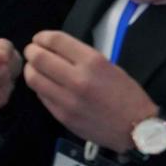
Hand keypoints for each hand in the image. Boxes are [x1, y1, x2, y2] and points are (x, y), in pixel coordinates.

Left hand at [22, 31, 157, 152]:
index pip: (56, 41)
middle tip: (32, 51)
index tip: (39, 39)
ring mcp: (67, 99)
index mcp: (93, 62)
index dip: (42, 37)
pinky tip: (44, 85)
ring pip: (33, 78)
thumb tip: (55, 50)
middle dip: (31, 51)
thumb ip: (81, 57)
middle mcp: (77, 79)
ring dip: (30, 69)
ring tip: (34, 68)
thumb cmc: (126, 94)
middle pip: (39, 58)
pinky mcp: (61, 115)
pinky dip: (39, 87)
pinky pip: (41, 96)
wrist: (135, 128)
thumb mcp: (109, 66)